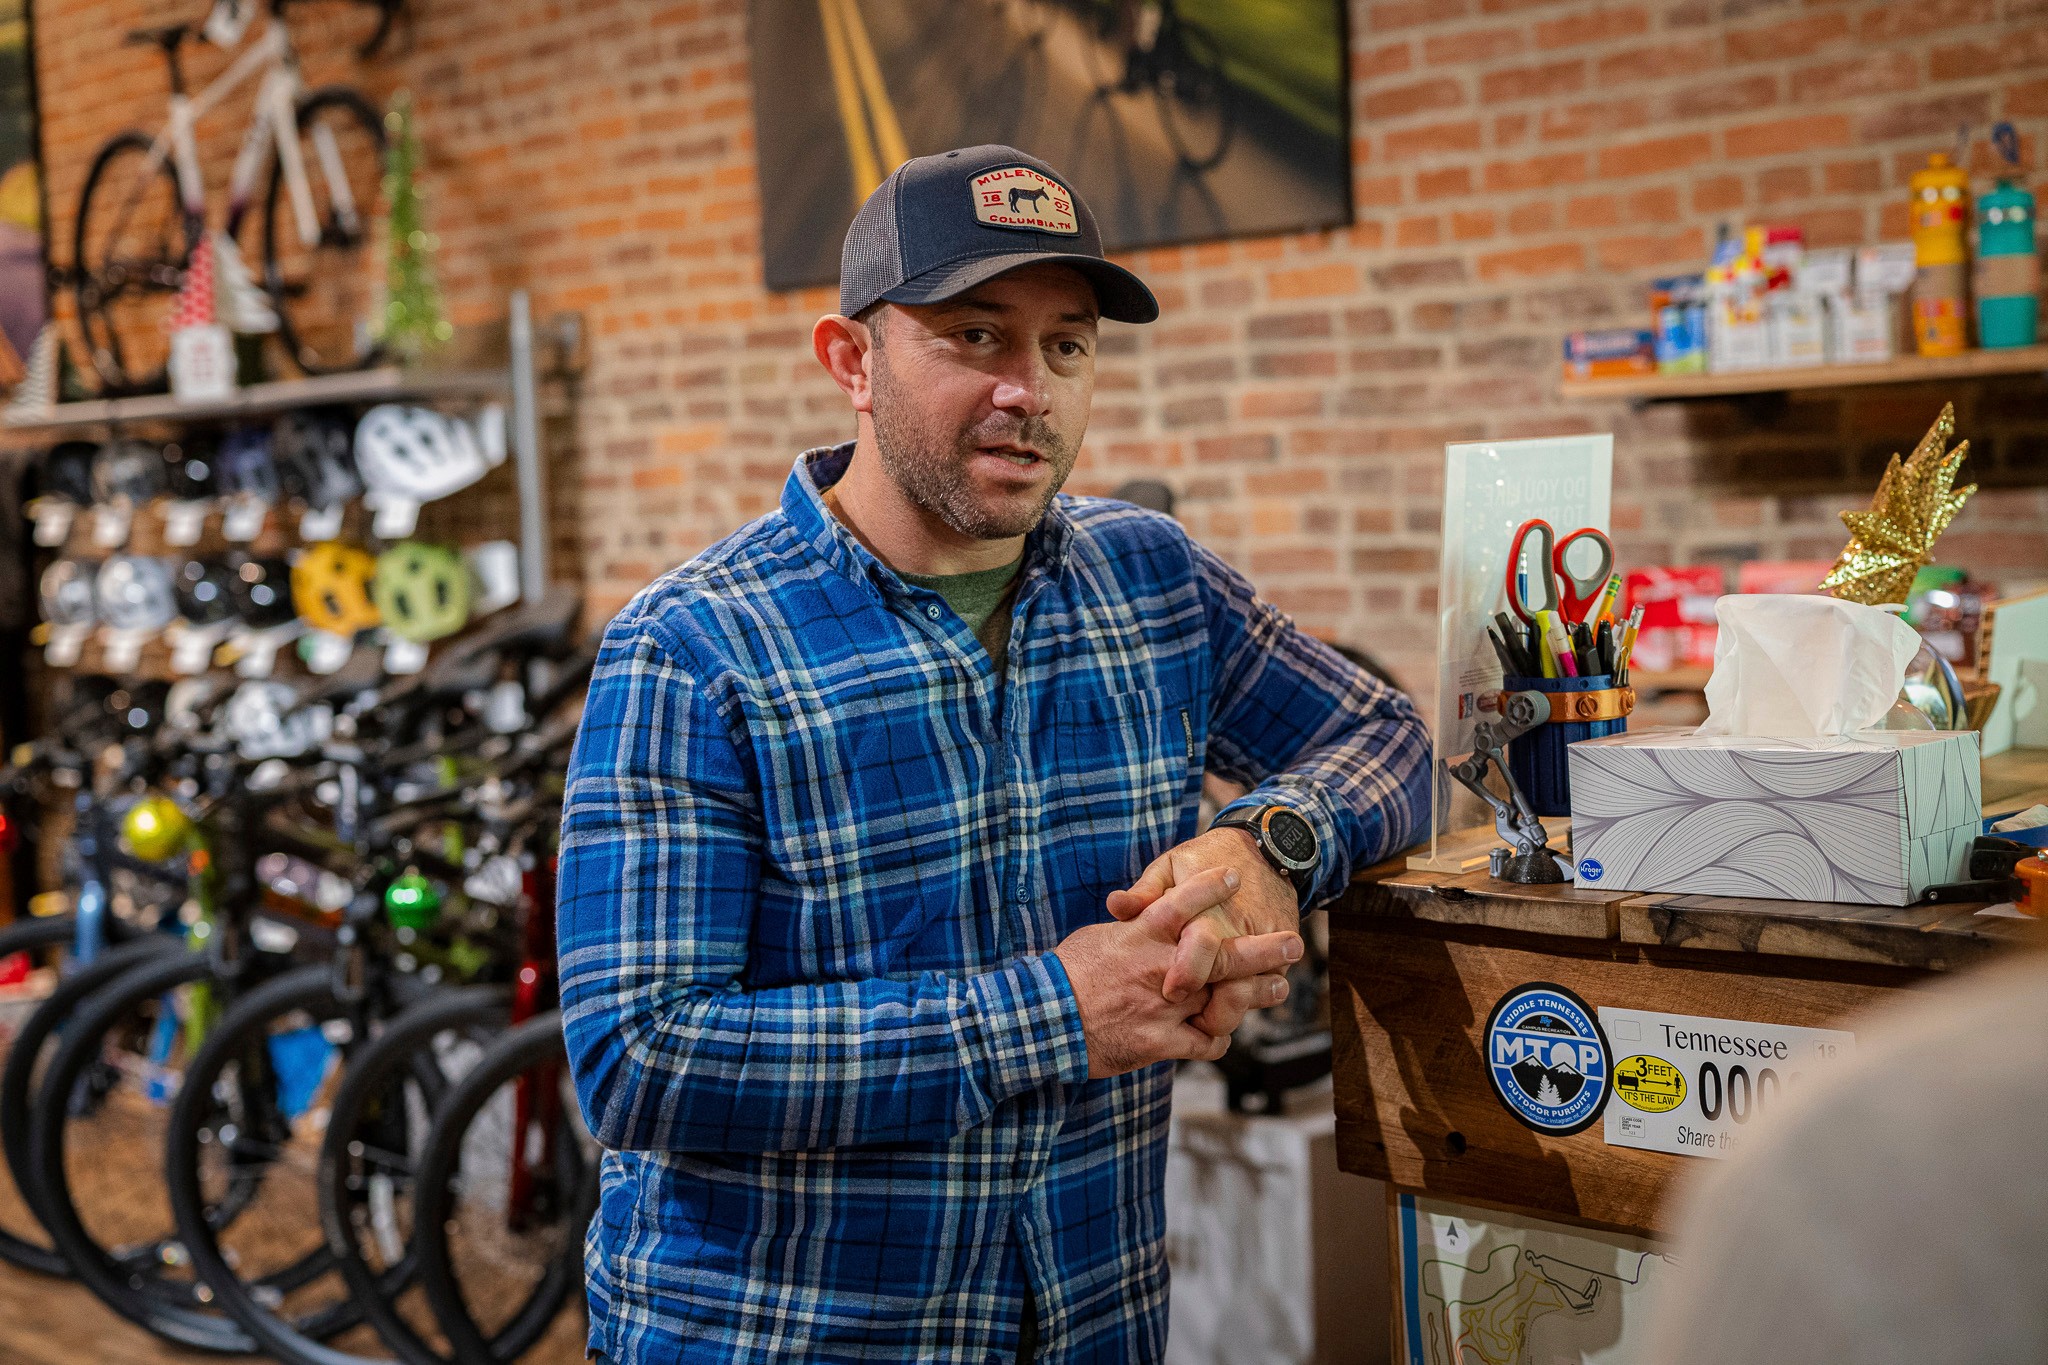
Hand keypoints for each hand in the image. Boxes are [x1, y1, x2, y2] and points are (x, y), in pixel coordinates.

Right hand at [1054, 866, 1301, 1077]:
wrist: (1044, 1022)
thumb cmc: (1063, 976)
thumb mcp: (1095, 938)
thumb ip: (1128, 928)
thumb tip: (1139, 914)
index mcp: (1140, 936)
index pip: (1182, 904)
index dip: (1210, 888)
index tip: (1232, 877)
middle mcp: (1160, 968)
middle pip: (1222, 954)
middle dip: (1264, 948)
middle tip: (1294, 943)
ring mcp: (1163, 1007)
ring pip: (1224, 1000)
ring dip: (1255, 995)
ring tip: (1276, 987)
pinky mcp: (1160, 1043)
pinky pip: (1203, 1042)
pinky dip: (1216, 1039)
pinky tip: (1221, 1034)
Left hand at [1106, 826, 1301, 1005]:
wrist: (1264, 850)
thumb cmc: (1204, 860)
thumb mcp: (1171, 867)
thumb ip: (1144, 892)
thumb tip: (1115, 906)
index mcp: (1208, 910)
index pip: (1202, 946)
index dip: (1187, 973)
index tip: (1170, 992)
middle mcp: (1239, 930)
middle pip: (1228, 977)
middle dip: (1209, 1006)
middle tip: (1194, 1021)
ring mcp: (1265, 944)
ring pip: (1252, 990)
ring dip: (1230, 1010)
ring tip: (1207, 1021)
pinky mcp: (1281, 954)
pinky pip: (1269, 986)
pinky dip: (1249, 1000)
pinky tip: (1226, 1008)